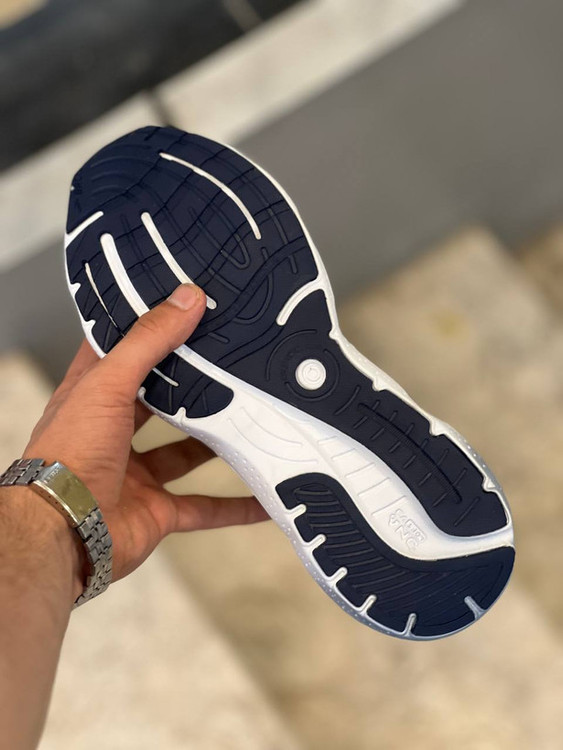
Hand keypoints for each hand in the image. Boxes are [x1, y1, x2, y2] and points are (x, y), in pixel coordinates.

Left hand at [23, 283, 267, 590]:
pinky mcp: (157, 512)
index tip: (183, 307)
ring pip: (185, 453)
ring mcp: (136, 474)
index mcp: (92, 397)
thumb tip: (187, 297)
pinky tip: (263, 498)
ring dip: (217, 442)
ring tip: (252, 419)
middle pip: (158, 402)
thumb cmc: (70, 453)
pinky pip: (204, 508)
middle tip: (231, 361)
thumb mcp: (107, 383)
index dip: (147, 329)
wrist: (62, 534)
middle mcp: (112, 433)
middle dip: (191, 387)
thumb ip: (149, 341)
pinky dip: (234, 507)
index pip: (119, 352)